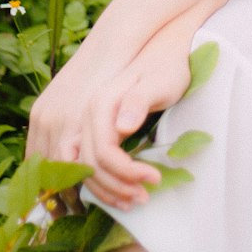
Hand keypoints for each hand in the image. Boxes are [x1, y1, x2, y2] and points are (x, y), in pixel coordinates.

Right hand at [79, 26, 195, 210]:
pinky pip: (88, 163)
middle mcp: (87, 115)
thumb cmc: (167, 68)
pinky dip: (102, 183)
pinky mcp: (93, 130)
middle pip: (90, 166)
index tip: (155, 180)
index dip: (127, 174)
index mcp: (100, 105)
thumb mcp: (160, 81)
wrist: (164, 52)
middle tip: (146, 197)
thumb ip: (139, 101)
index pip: (103, 154)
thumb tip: (122, 127)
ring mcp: (87, 123)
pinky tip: (121, 191)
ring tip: (137, 199)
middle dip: (117, 187)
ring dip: (108, 191)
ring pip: (85, 169)